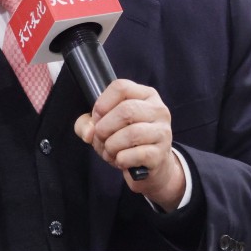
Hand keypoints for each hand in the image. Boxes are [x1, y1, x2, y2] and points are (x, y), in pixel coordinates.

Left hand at [74, 79, 185, 209]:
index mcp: (145, 94)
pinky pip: (137, 154)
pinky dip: (121, 159)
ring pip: (131, 134)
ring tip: (109, 151)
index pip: (120, 87)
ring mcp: (162, 131)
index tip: (97, 118)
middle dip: (104, 128)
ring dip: (111, 146)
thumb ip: (87, 123)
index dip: (102, 104)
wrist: (152, 164)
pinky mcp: (161, 153)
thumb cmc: (127, 139)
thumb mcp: (106, 124)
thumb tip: (89, 132)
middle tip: (100, 138)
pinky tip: (121, 160)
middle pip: (125, 110)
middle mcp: (158, 109)